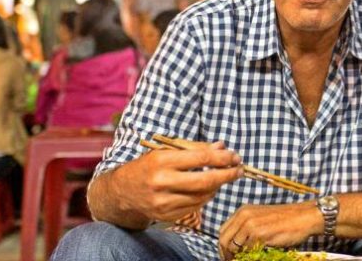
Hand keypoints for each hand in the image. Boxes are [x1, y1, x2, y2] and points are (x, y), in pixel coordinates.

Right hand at [111, 140, 242, 222]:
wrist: (122, 192)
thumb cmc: (148, 166)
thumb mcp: (166, 152)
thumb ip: (195, 149)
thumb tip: (222, 146)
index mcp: (161, 161)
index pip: (200, 158)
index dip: (221, 157)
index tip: (235, 156)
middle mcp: (162, 182)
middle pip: (205, 181)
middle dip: (227, 175)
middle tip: (240, 170)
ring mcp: (164, 202)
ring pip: (203, 195)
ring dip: (218, 186)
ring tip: (223, 177)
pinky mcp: (166, 215)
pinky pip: (196, 206)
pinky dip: (206, 197)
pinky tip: (208, 189)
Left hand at [218, 202, 322, 259]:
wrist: (303, 217)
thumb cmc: (285, 220)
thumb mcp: (260, 219)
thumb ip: (246, 229)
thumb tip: (234, 247)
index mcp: (243, 211)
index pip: (223, 231)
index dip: (223, 247)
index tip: (227, 256)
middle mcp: (244, 215)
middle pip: (224, 240)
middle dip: (225, 254)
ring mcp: (251, 224)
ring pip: (233, 247)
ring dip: (236, 257)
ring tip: (244, 260)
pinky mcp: (259, 233)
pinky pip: (246, 250)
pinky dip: (248, 257)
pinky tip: (255, 258)